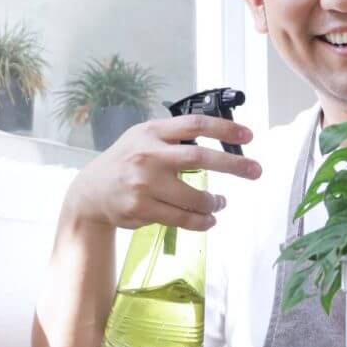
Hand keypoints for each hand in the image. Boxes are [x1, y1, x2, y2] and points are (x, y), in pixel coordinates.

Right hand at [62, 113, 260, 232]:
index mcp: (151, 132)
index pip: (194, 125)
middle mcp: (147, 155)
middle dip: (233, 165)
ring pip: (193, 196)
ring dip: (214, 202)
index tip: (249, 135)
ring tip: (221, 203)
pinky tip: (209, 219)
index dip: (224, 129)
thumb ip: (173, 137)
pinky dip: (201, 221)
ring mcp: (143, 183)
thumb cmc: (125, 162)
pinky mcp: (141, 208)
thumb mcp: (143, 138)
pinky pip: (181, 218)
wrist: (90, 191)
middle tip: (256, 171)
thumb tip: (217, 142)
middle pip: (199, 158)